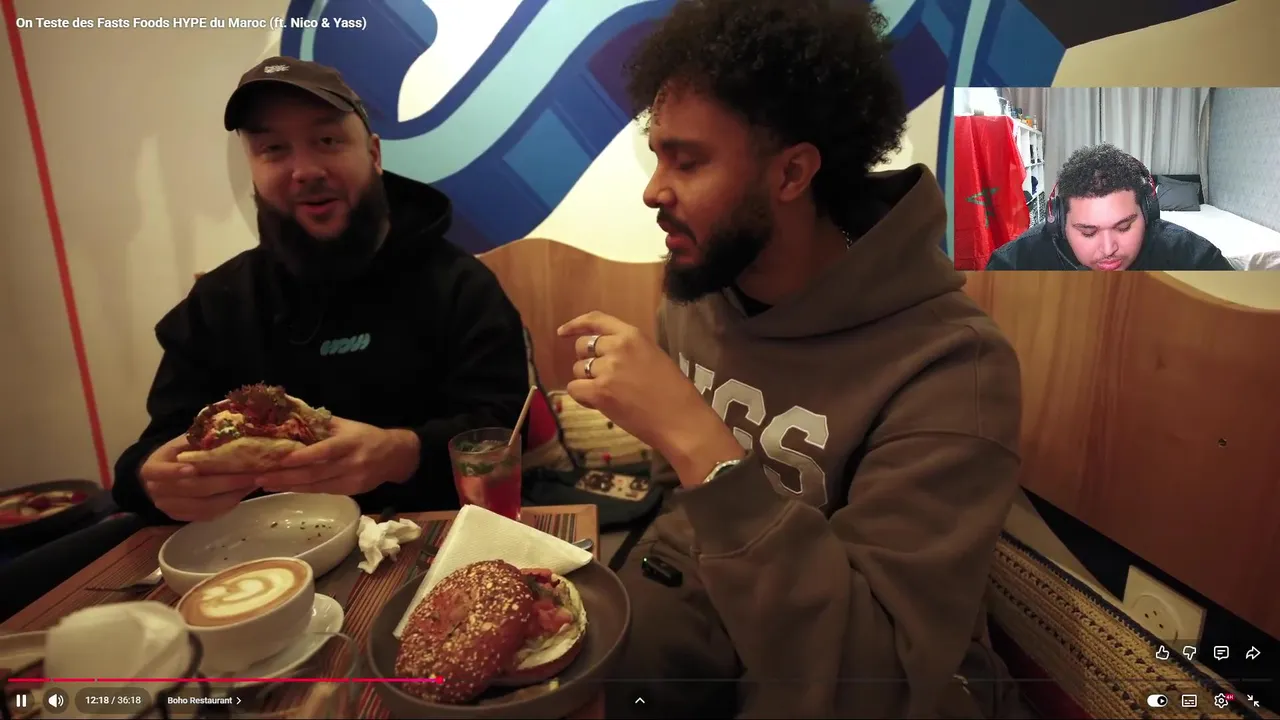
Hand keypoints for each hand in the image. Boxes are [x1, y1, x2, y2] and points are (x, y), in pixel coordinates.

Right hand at [140, 436, 257, 521]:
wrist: (164, 473)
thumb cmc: (177, 453)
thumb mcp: (182, 442)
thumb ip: (198, 439)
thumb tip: (228, 433)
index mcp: (152, 469)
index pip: (159, 472)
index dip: (175, 472)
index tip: (193, 468)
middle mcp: (157, 491)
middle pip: (192, 489)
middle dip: (224, 483)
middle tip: (250, 475)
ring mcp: (169, 507)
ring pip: (203, 506)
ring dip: (231, 496)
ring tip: (252, 484)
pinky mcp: (182, 517)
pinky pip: (207, 515)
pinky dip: (227, 505)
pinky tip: (242, 493)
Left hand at [254, 417, 420, 495]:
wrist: (396, 456)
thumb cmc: (366, 436)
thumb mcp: (346, 425)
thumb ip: (320, 424)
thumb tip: (290, 416)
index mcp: (350, 443)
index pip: (325, 451)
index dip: (303, 457)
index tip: (281, 459)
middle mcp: (352, 464)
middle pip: (315, 474)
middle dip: (286, 477)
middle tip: (261, 477)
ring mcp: (352, 480)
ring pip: (316, 486)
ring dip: (290, 486)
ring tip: (267, 483)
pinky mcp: (352, 492)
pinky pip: (323, 491)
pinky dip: (303, 489)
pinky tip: (287, 487)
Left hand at [557, 312, 738, 470]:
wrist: (680, 419)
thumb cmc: (673, 392)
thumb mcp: (653, 357)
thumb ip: (629, 350)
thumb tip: (602, 356)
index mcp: (633, 335)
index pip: (596, 320)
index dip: (576, 324)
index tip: (563, 332)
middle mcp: (618, 347)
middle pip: (582, 347)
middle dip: (586, 362)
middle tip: (602, 379)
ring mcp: (608, 369)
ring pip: (577, 370)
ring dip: (586, 382)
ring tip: (609, 395)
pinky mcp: (600, 391)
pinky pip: (574, 389)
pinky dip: (582, 398)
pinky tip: (599, 404)